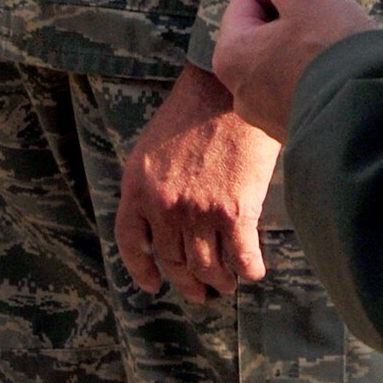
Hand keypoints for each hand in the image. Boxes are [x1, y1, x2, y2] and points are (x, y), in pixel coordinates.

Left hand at [115, 62, 280, 304]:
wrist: (226, 90)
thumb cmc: (193, 113)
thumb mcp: (153, 148)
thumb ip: (152, 185)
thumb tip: (162, 224)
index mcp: (137, 185)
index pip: (129, 239)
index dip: (140, 268)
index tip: (152, 284)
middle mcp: (163, 203)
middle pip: (172, 260)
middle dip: (187, 283)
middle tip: (200, 291)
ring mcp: (198, 211)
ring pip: (207, 268)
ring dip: (219, 282)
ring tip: (227, 281)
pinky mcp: (234, 212)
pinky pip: (241, 260)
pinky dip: (249, 271)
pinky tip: (252, 270)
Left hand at [214, 0, 373, 142]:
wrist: (376, 122)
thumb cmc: (332, 49)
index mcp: (231, 57)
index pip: (248, 2)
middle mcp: (244, 94)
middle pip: (269, 32)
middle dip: (302, 9)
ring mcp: (273, 119)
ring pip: (290, 61)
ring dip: (316, 40)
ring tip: (348, 34)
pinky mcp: (306, 134)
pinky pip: (310, 90)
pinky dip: (327, 72)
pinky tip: (352, 67)